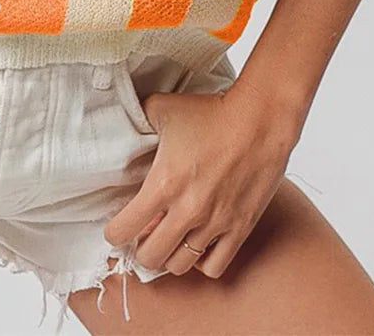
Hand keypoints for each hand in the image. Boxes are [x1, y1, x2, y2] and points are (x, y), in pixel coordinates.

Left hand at [103, 80, 302, 279]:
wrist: (259, 120)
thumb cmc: (211, 112)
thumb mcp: (162, 107)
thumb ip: (139, 119)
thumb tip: (127, 123)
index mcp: (163, 183)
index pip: (124, 230)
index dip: (114, 233)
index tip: (115, 228)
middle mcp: (187, 210)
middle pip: (150, 257)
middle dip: (139, 250)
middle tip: (141, 236)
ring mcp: (215, 223)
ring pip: (179, 266)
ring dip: (168, 256)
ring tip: (168, 241)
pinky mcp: (240, 228)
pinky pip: (214, 267)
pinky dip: (200, 262)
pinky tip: (197, 244)